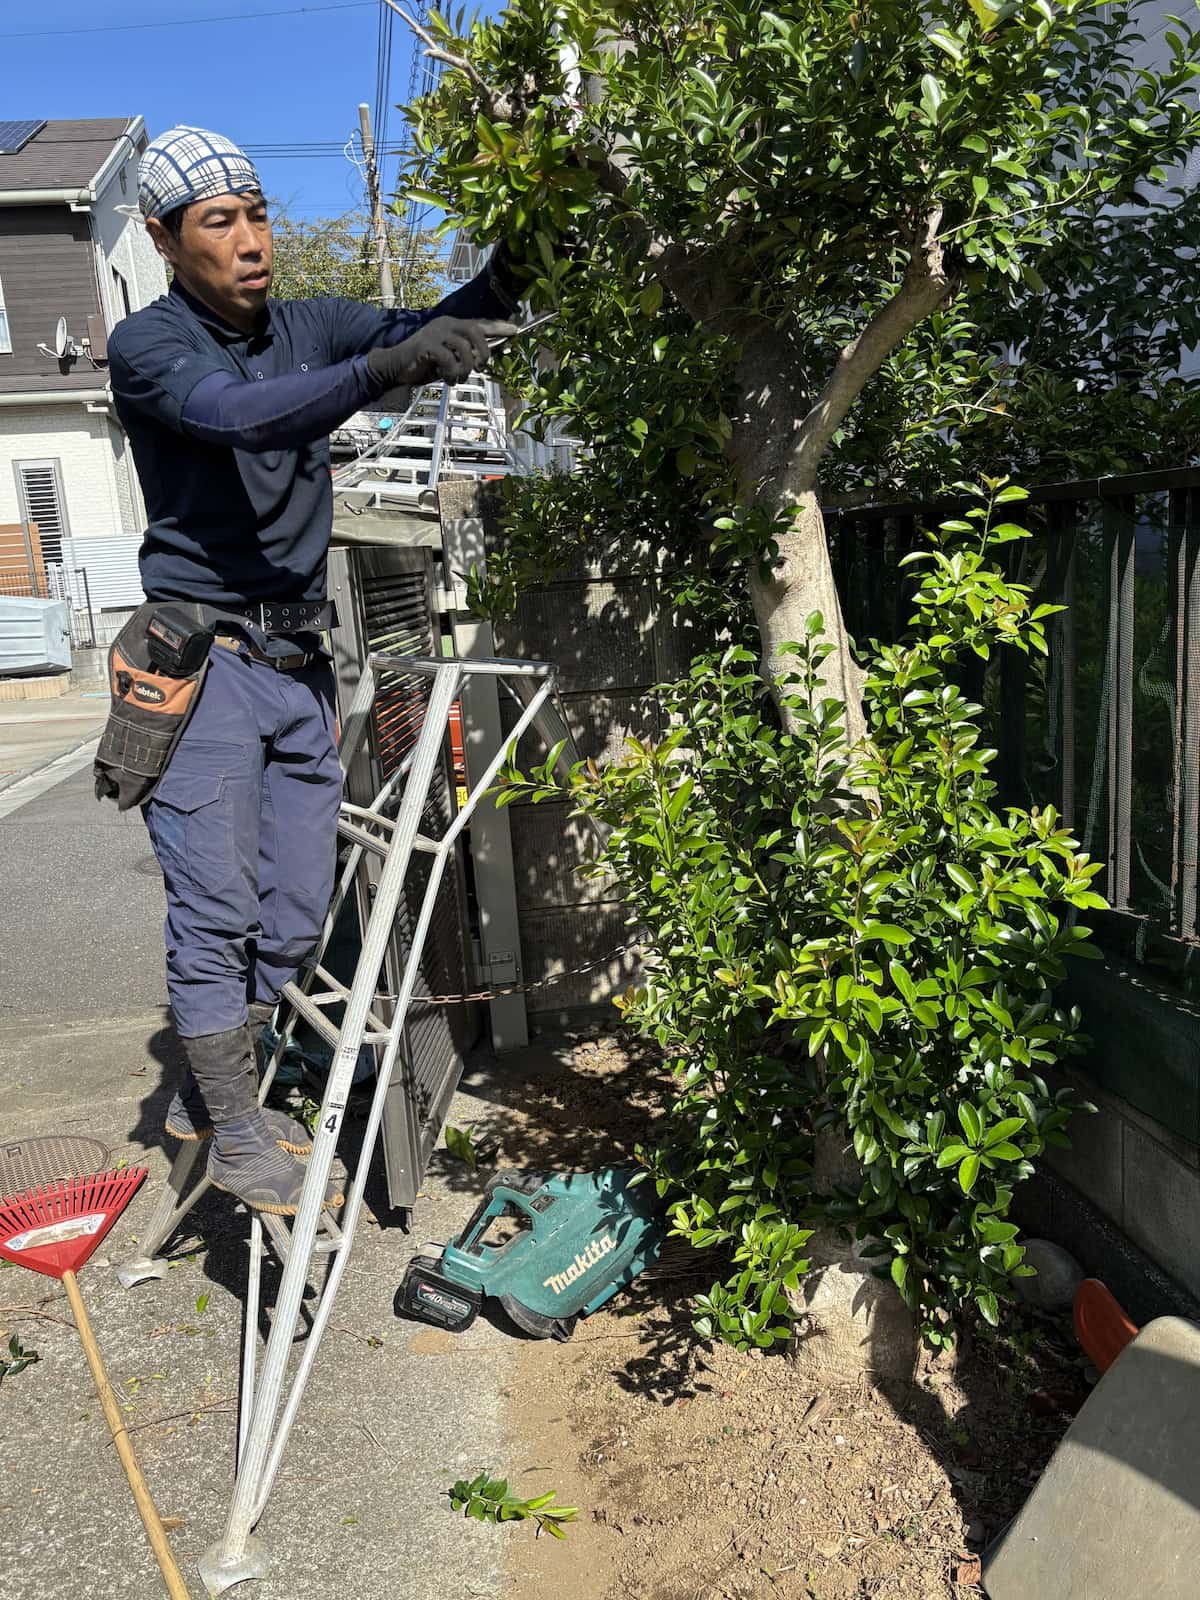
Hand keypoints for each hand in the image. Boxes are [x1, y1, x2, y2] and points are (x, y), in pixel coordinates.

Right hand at [366, 317, 519, 388]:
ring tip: (458, 377)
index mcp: (452, 325)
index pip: (480, 323)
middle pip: (476, 332)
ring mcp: (435, 333)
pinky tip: (448, 380)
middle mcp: (445, 324)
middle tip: (481, 368)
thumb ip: (465, 354)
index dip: (498, 327)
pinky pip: (449, 359)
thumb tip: (486, 358)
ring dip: (466, 368)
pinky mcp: (426, 345)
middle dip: (484, 352)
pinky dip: (452, 373)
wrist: (396, 366)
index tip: (516, 330)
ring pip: (464, 347)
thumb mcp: (449, 358)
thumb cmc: (425, 364)